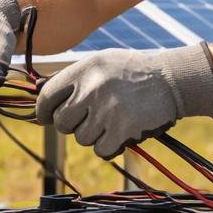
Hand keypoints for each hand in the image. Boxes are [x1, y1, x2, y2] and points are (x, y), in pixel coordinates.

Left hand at [34, 44, 212, 158]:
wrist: (172, 81)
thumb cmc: (133, 73)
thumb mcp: (102, 63)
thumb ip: (73, 79)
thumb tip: (41, 98)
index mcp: (84, 69)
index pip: (47, 96)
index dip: (43, 111)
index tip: (45, 118)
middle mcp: (92, 88)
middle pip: (62, 123)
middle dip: (72, 125)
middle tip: (90, 118)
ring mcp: (107, 110)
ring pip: (82, 138)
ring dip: (95, 135)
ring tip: (113, 119)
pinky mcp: (122, 130)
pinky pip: (101, 150)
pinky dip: (109, 146)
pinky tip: (121, 131)